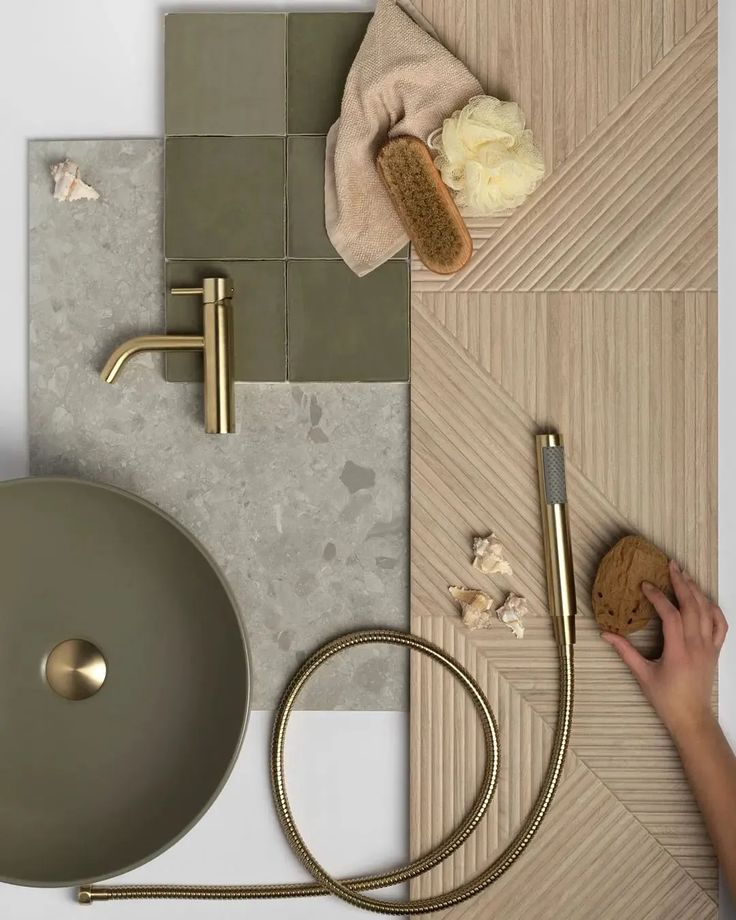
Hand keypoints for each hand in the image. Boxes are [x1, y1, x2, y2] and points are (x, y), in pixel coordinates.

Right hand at [601, 560, 727, 743]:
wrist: (692, 717)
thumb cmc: (666, 698)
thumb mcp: (642, 674)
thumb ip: (624, 651)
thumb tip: (605, 634)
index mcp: (678, 652)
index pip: (670, 615)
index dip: (658, 597)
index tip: (646, 585)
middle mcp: (697, 646)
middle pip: (692, 606)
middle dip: (681, 583)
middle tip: (670, 565)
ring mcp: (709, 647)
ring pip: (707, 611)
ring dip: (696, 591)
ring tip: (684, 575)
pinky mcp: (715, 651)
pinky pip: (720, 624)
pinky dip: (713, 608)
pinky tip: (703, 598)